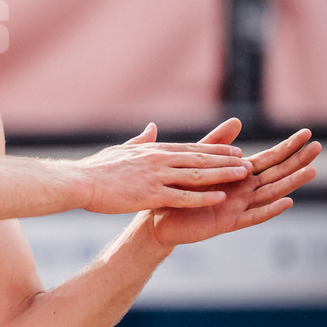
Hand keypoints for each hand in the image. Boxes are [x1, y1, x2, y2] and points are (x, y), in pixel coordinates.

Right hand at [81, 121, 252, 213]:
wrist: (79, 181)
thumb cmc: (96, 169)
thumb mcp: (120, 150)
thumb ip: (140, 140)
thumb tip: (152, 128)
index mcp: (152, 150)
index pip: (189, 148)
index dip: (213, 150)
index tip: (232, 150)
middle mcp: (157, 159)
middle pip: (199, 158)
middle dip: (226, 160)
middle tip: (247, 161)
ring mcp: (155, 177)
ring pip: (197, 174)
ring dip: (223, 175)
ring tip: (244, 176)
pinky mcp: (150, 194)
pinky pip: (183, 196)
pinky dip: (203, 197)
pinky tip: (220, 198)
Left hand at [147, 118, 320, 248]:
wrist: (160, 218)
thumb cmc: (180, 190)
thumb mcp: (199, 161)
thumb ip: (217, 144)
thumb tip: (237, 120)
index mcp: (237, 175)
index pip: (268, 158)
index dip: (287, 146)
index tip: (307, 133)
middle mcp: (244, 191)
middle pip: (276, 173)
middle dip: (297, 160)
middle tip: (319, 146)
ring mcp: (239, 207)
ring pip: (271, 194)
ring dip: (291, 183)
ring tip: (312, 170)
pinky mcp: (228, 222)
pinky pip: (253, 216)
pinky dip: (270, 209)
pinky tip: (288, 201)